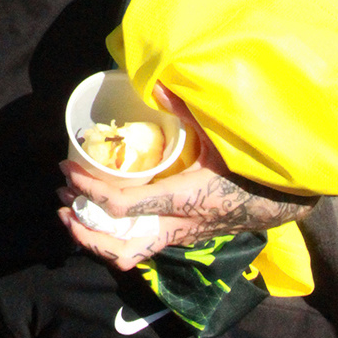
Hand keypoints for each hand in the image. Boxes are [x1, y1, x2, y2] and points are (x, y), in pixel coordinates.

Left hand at [58, 86, 315, 271]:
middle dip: (82, 226)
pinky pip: (139, 248)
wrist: (277, 203)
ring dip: (94, 239)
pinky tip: (98, 218)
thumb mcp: (218, 138)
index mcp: (180, 200)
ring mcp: (177, 238)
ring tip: (70, 214)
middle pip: (117, 245)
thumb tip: (157, 82)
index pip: (121, 206)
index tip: (65, 169)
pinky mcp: (179, 239)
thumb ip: (185, 111)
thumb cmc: (248, 169)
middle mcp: (175, 227)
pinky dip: (113, 238)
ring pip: (127, 255)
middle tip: (60, 198)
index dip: (87, 189)